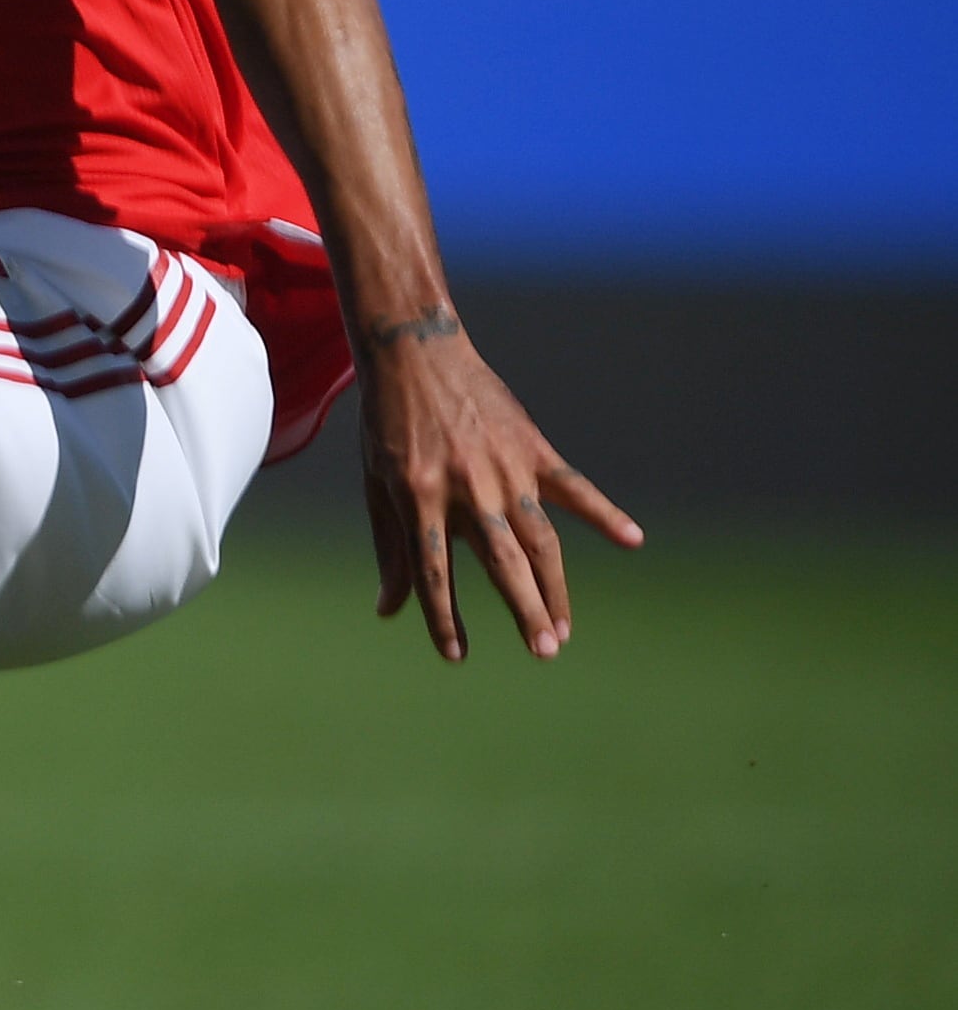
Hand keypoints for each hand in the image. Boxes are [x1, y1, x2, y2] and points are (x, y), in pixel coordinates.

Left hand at [355, 317, 641, 660]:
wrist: (414, 353)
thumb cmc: (388, 426)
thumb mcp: (377, 485)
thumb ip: (391, 549)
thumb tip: (388, 612)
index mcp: (418, 496)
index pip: (433, 571)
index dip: (443, 616)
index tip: (456, 655)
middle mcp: (465, 487)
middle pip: (501, 561)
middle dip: (523, 609)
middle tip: (544, 651)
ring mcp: (503, 468)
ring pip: (539, 538)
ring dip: (555, 585)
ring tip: (563, 628)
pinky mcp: (532, 448)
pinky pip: (574, 486)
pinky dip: (604, 513)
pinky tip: (632, 540)